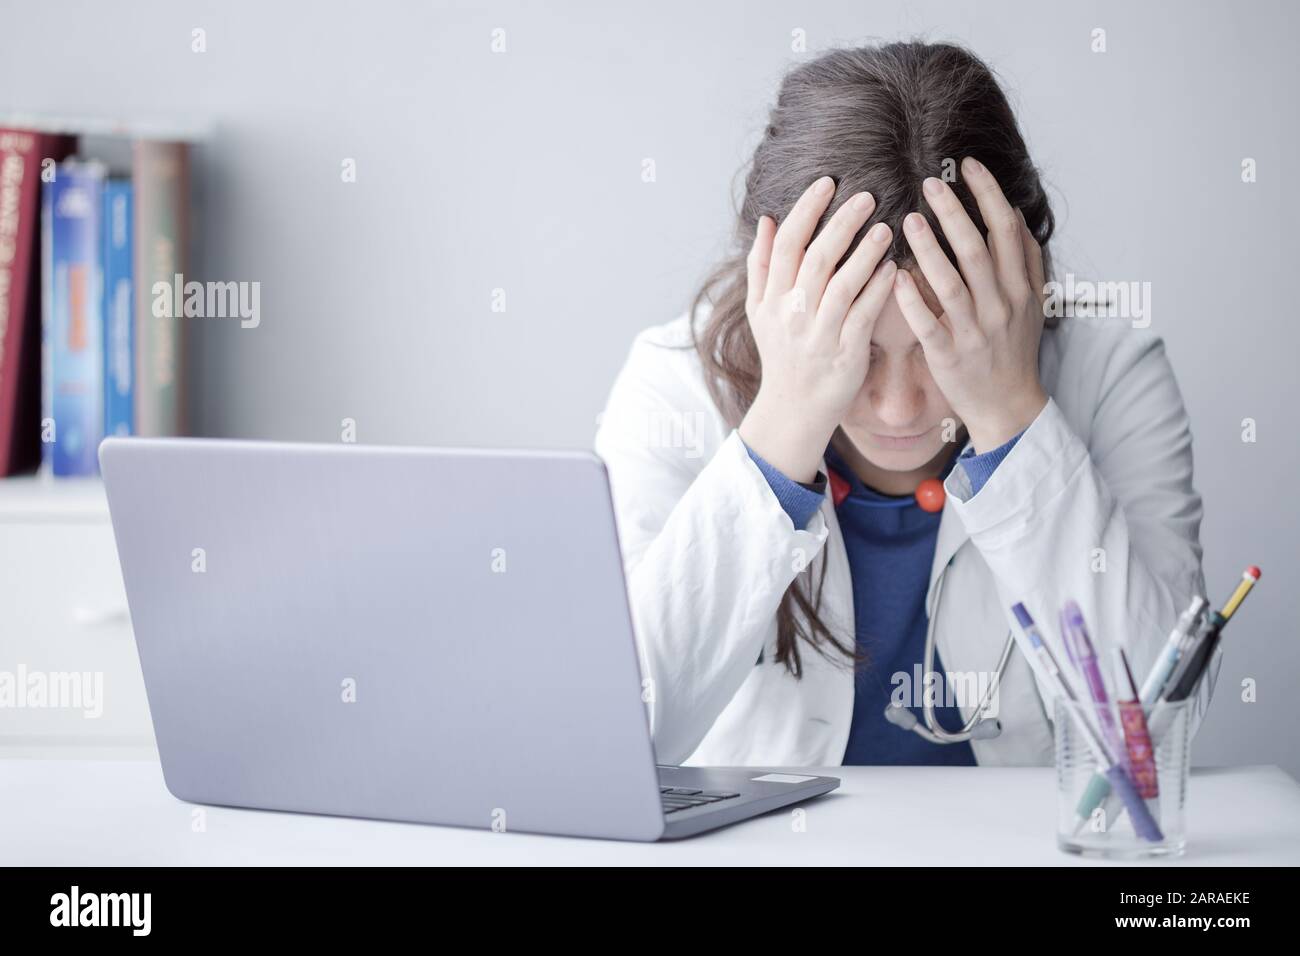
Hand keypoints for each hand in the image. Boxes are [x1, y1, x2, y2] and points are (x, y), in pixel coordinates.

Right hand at [738, 176, 896, 482]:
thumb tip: (767, 221)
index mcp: (771, 297)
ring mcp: (819, 335)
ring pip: (842, 285)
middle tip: (866, 196)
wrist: (792, 408)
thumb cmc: (782, 353)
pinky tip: (894, 268)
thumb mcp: (759, 311)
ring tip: (886, 227)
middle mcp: (792, 313)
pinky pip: (864, 316)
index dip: (807, 209)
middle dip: (841, 223)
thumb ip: (761, 265)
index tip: (828, 183)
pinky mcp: (844, 354)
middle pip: (816, 258)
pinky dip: (878, 290)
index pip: (787, 243)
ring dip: (864, 253)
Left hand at [892, 158, 1048, 453]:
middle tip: (931, 181)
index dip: (988, 194)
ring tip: (908, 220)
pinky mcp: (949, 356)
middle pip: (977, 249)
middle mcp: (1001, 306)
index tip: (968, 165)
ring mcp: (974, 332)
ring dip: (930, 249)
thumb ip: (1026, 261)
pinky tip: (894, 276)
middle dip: (955, 212)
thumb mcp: (1032, 303)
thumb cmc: (1014, 348)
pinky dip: (911, 299)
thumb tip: (1015, 214)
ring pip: (951, 284)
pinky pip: (928, 324)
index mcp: (1021, 288)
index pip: (1007, 230)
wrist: (1009, 405)